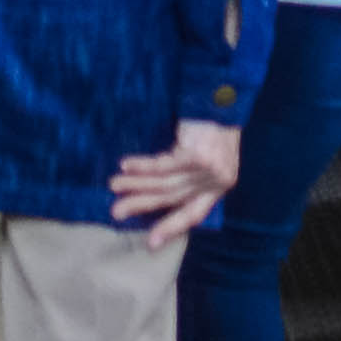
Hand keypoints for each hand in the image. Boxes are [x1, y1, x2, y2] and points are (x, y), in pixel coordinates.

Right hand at [112, 118, 244, 239]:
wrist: (226, 96)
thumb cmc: (215, 124)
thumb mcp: (211, 154)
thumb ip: (192, 175)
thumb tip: (156, 189)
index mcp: (220, 185)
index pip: (194, 214)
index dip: (171, 228)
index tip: (151, 243)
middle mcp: (216, 181)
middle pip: (173, 198)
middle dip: (142, 205)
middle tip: (116, 213)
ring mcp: (208, 169)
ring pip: (165, 183)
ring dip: (136, 185)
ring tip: (114, 186)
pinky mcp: (198, 156)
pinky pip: (163, 165)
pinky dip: (142, 166)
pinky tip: (126, 165)